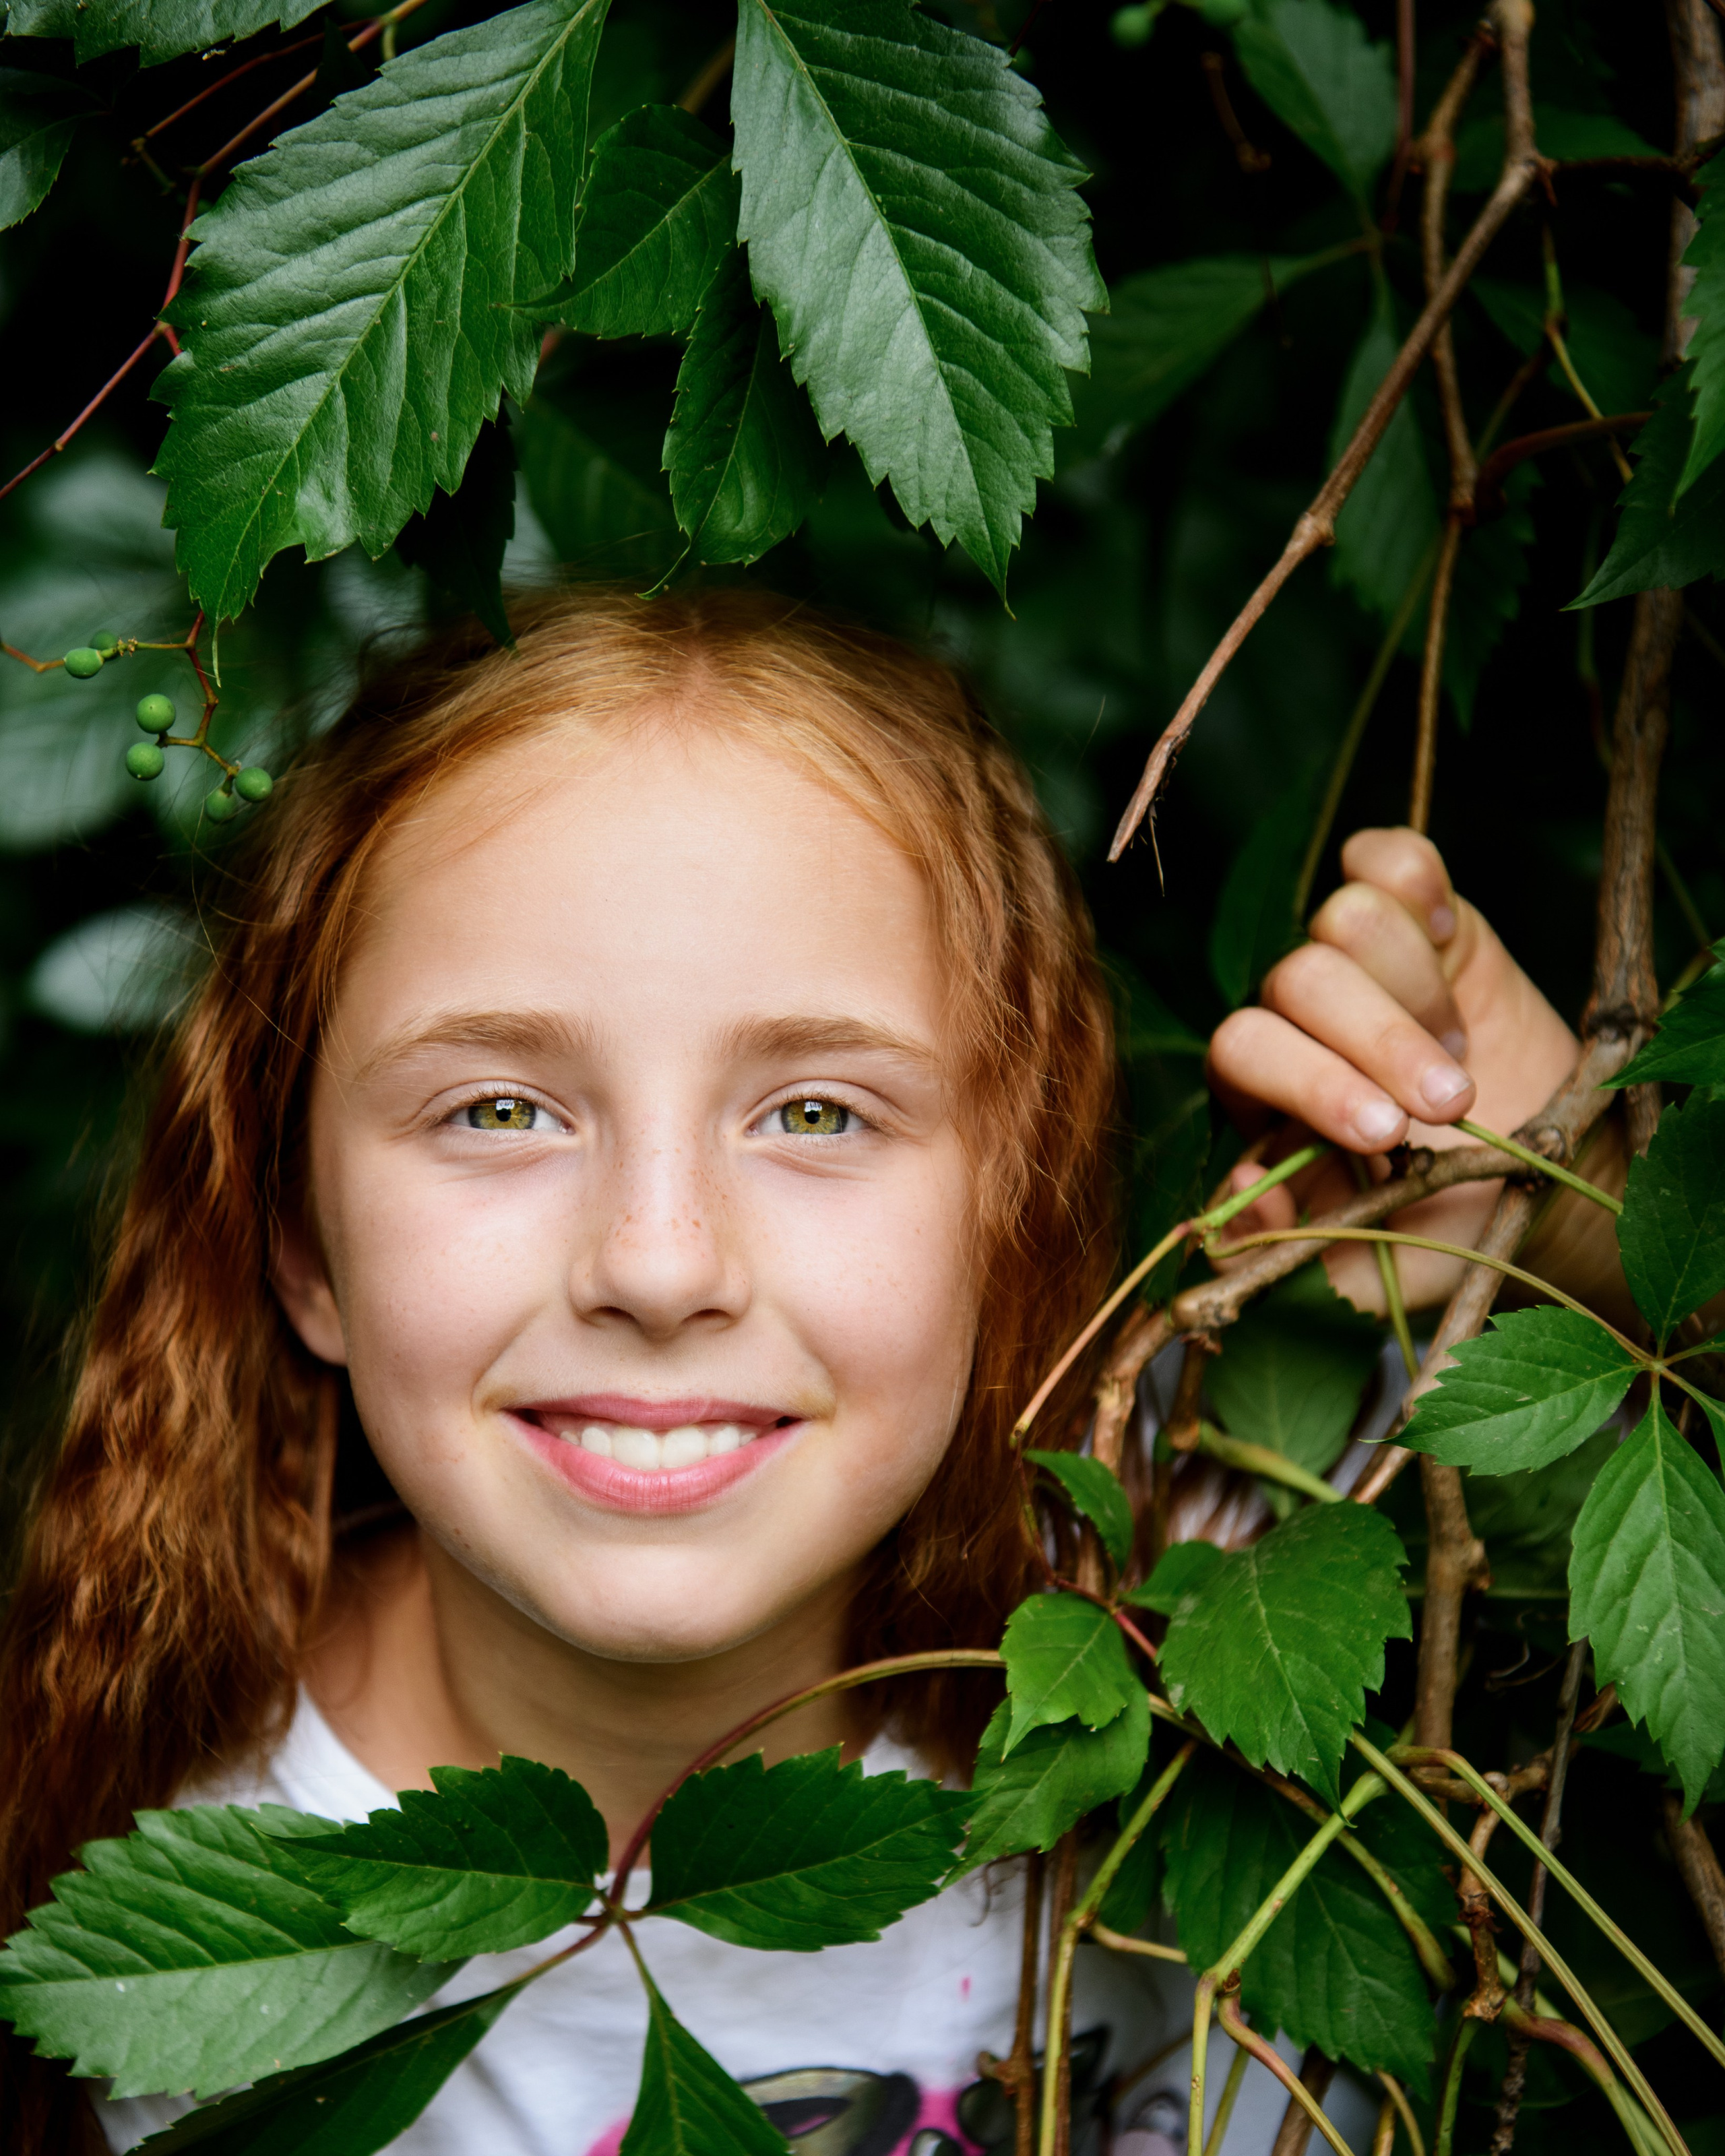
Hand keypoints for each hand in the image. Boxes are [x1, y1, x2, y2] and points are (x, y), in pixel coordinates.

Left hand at [1205, 828, 1581, 1313]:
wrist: (1537, 1191)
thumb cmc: (1438, 1231)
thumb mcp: (1368, 1265)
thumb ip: (1292, 1247)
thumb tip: (1241, 1195)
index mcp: (1259, 1093)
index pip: (1244, 1050)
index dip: (1311, 1082)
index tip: (1388, 1135)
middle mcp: (1295, 1017)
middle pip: (1300, 978)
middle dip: (1379, 1041)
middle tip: (1452, 1104)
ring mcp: (1355, 961)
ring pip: (1345, 917)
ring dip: (1413, 987)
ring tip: (1460, 1052)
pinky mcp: (1420, 919)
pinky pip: (1388, 858)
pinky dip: (1417, 882)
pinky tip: (1450, 943)